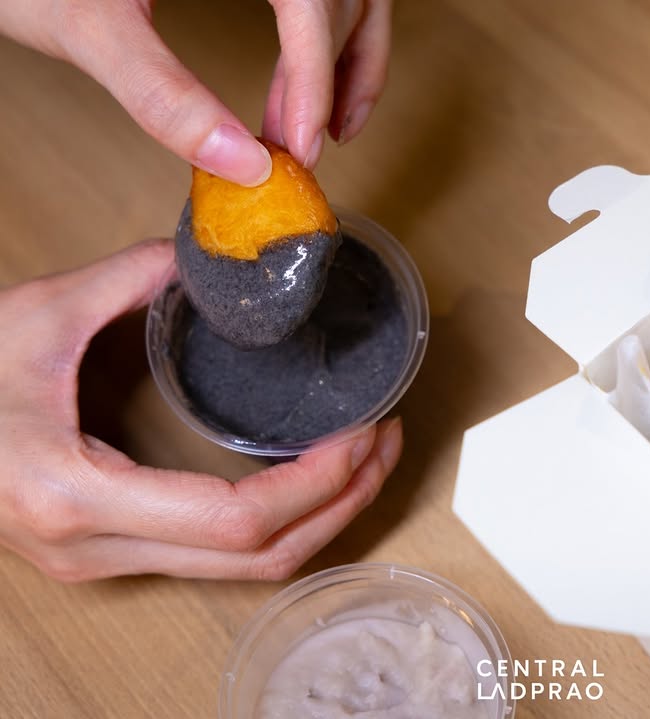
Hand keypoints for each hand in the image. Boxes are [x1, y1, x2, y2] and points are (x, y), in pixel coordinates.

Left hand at [0, 0, 391, 183]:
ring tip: (314, 133)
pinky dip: (340, 49)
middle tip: (295, 149)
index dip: (314, 74)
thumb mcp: (88, 28)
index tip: (300, 143)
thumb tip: (241, 162)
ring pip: (352, 0)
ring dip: (344, 68)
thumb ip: (163, 97)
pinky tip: (317, 97)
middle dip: (322, 80)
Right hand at [0, 239, 402, 581]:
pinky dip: (279, 522)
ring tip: (368, 456)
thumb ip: (131, 278)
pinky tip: (310, 476)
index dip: (320, 484)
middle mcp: (98, 549)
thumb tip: (208, 254)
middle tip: (388, 440)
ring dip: (320, 518)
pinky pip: (219, 558)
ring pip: (244, 572)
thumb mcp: (38, 316)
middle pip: (257, 559)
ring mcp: (104, 563)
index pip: (236, 520)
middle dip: (342, 504)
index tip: (366, 431)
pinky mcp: (112, 554)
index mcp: (80, 497)